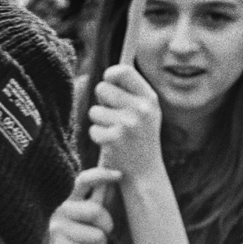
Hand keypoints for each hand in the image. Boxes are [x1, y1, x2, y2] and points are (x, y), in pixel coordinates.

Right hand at [45, 167, 120, 243]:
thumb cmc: (81, 236)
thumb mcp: (90, 214)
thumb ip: (98, 196)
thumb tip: (115, 174)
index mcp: (69, 198)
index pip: (83, 180)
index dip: (101, 175)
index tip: (119, 175)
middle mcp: (60, 210)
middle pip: (95, 211)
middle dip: (106, 225)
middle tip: (101, 232)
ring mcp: (58, 229)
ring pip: (97, 236)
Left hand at [87, 66, 164, 183]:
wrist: (145, 172)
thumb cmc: (140, 137)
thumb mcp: (145, 112)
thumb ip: (130, 92)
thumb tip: (107, 74)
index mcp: (149, 99)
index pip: (122, 71)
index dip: (110, 75)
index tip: (109, 83)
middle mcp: (141, 109)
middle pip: (102, 88)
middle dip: (102, 102)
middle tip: (115, 117)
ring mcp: (128, 124)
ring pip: (94, 111)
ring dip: (100, 122)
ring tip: (115, 132)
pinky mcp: (114, 140)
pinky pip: (92, 129)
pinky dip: (99, 137)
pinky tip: (112, 145)